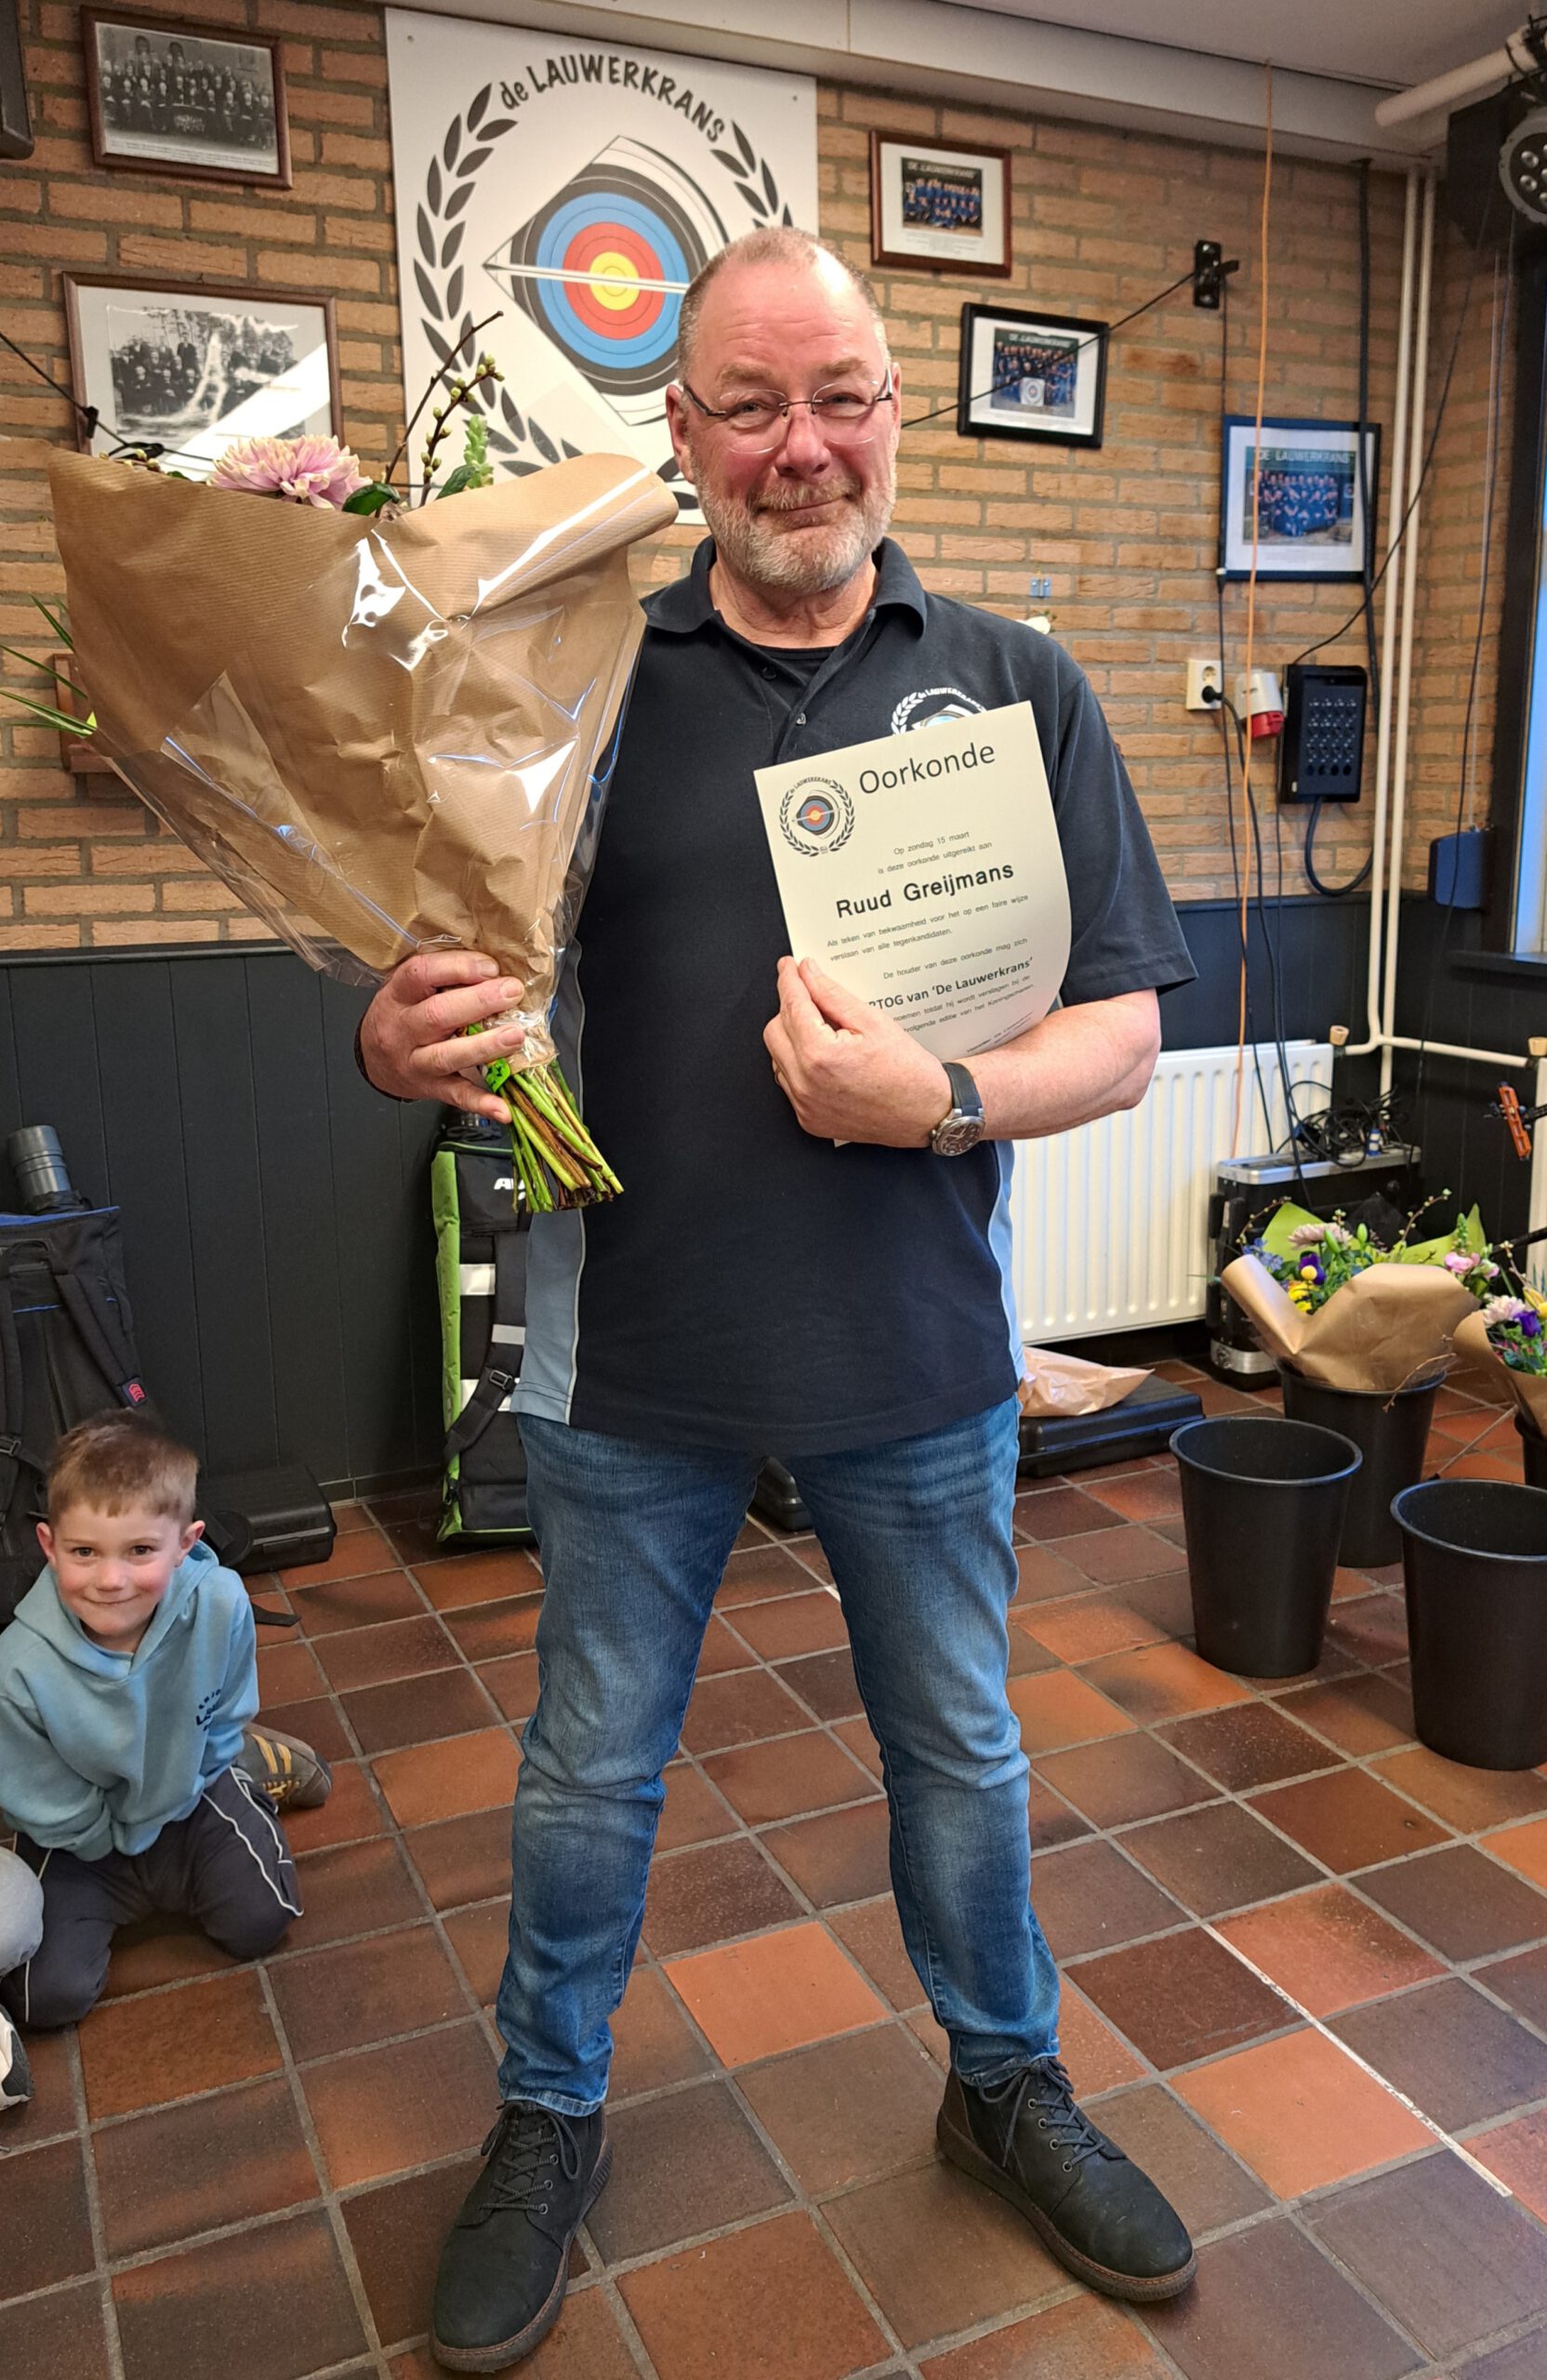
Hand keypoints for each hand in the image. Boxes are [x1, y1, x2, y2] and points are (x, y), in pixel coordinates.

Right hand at [358, 950, 525, 1121]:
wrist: (374, 1060)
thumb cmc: (400, 1015)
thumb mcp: (408, 988)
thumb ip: (441, 976)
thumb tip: (492, 967)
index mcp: (397, 995)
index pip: (421, 974)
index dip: (457, 967)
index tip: (490, 967)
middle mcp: (402, 1029)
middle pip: (437, 1015)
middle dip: (479, 1002)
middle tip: (511, 993)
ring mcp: (415, 1062)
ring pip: (448, 1056)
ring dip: (484, 1046)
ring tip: (515, 1036)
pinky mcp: (430, 1088)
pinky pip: (456, 1095)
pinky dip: (481, 1103)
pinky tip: (502, 1108)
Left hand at [763, 957, 952, 1145]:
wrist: (925, 1113)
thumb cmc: (907, 1072)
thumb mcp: (872, 1021)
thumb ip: (832, 995)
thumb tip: (808, 973)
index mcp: (820, 1055)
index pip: (792, 1006)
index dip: (789, 980)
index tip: (788, 967)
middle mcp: (806, 1083)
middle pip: (775, 1030)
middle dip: (789, 1009)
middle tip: (812, 999)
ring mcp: (805, 1105)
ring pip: (777, 1057)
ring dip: (792, 1038)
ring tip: (824, 1032)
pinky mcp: (808, 1119)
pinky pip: (788, 1083)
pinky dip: (798, 1065)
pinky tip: (823, 1058)